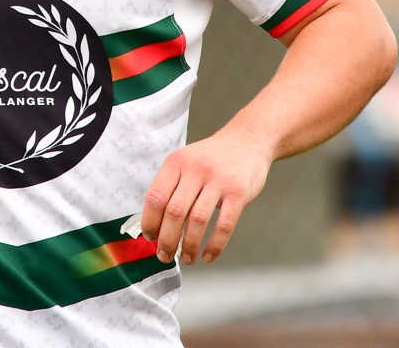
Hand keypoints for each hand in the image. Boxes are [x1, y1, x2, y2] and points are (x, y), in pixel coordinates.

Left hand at [138, 127, 272, 265]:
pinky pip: (224, 225)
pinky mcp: (238, 192)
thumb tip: (156, 225)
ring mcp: (218, 180)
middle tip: (165, 256)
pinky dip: (214, 245)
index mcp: (176, 162)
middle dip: (167, 240)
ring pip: (197, 221)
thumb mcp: (186, 161)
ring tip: (187, 259)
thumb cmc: (212, 158)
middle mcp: (195, 169)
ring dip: (189, 246)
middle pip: (174, 212)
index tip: (151, 238)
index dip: (150, 222)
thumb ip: (172, 187)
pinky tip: (208, 255)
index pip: (155, 197)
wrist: (248, 139)